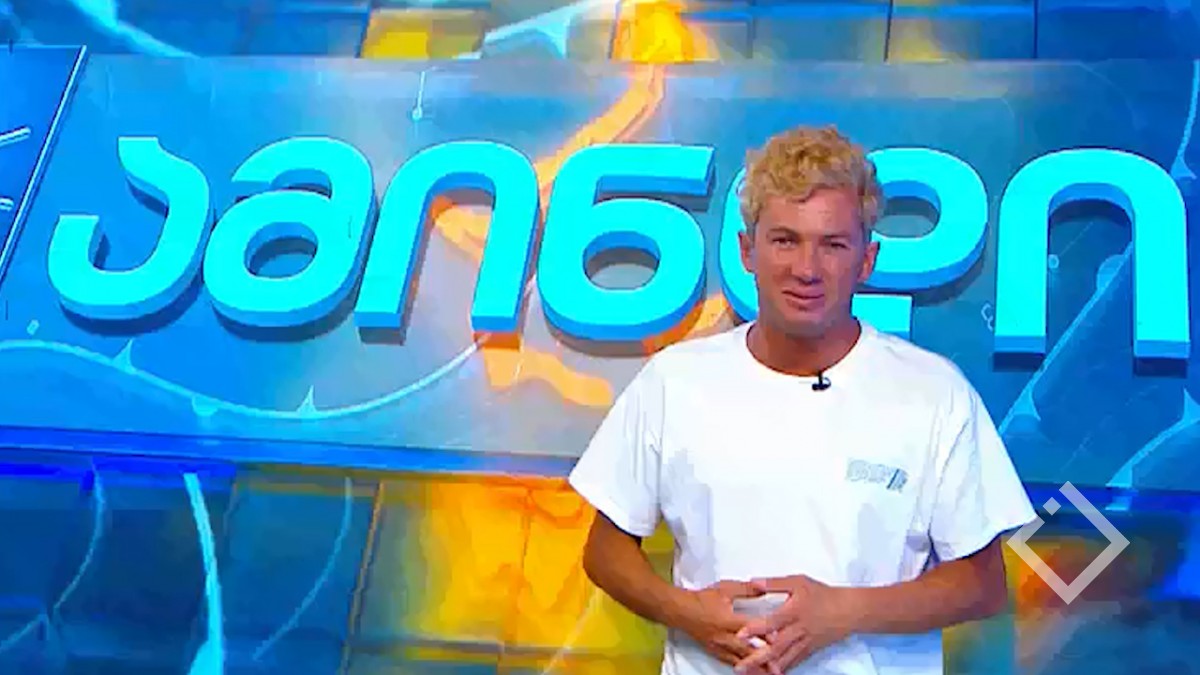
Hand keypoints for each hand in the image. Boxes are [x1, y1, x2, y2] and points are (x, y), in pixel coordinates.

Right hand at [674, 580, 776, 672]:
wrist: (681, 610)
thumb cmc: (702, 599)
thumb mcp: (726, 589)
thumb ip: (747, 589)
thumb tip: (764, 587)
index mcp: (728, 619)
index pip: (749, 628)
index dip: (764, 633)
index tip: (778, 640)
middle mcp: (724, 635)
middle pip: (746, 649)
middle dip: (762, 659)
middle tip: (777, 667)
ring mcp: (718, 646)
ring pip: (739, 659)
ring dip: (754, 667)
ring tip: (767, 673)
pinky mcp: (714, 651)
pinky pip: (729, 661)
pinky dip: (741, 667)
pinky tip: (749, 671)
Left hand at [732, 575, 855, 673]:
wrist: (849, 610)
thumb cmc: (823, 594)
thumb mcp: (799, 582)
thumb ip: (774, 583)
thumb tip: (752, 582)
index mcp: (794, 611)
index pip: (772, 622)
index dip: (756, 629)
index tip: (739, 635)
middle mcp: (799, 630)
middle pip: (776, 647)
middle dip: (757, 658)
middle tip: (739, 666)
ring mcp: (805, 642)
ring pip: (784, 659)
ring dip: (766, 667)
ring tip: (750, 674)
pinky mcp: (810, 650)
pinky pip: (794, 662)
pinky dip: (782, 669)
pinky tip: (770, 673)